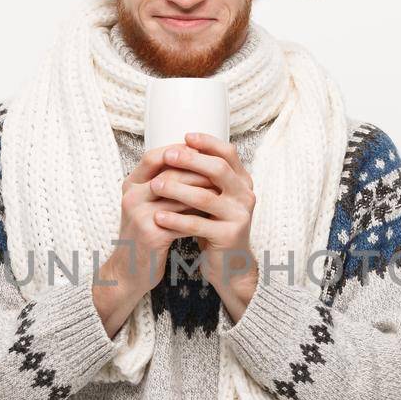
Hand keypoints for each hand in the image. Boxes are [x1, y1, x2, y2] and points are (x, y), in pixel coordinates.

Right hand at [92, 145, 217, 336]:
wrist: (129, 272)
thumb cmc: (145, 235)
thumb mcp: (148, 206)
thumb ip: (164, 187)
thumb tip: (196, 165)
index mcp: (130, 185)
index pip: (153, 157)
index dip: (179, 152)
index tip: (203, 153)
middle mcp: (132, 197)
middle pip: (169, 173)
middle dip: (198, 171)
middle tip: (222, 172)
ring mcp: (139, 215)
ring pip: (178, 195)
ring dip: (203, 192)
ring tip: (222, 192)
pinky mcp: (150, 235)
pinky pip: (181, 220)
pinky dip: (199, 216)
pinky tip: (213, 216)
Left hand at [150, 132, 259, 318]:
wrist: (229, 263)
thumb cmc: (215, 225)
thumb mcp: (213, 197)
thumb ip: (203, 177)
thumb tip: (176, 148)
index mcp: (242, 181)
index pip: (228, 154)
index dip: (208, 143)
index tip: (185, 136)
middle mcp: (245, 195)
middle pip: (218, 170)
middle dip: (191, 160)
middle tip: (167, 155)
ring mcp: (240, 216)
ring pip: (205, 197)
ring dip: (177, 190)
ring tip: (155, 186)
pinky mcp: (230, 236)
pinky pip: (199, 225)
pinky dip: (176, 220)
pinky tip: (158, 217)